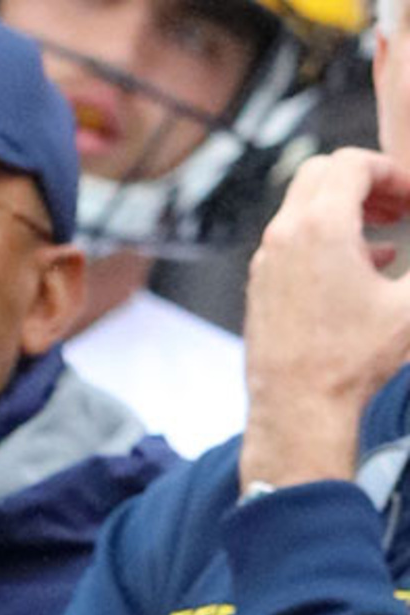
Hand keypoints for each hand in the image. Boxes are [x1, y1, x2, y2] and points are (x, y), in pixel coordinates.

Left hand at [239, 147, 409, 491]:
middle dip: (365, 181)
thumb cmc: (354, 361)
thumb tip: (407, 254)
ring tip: (389, 233)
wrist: (299, 411)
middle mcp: (282, 238)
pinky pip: (292, 242)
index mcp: (319, 228)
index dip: (390, 170)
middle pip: (320, 175)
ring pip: (302, 209)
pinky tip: (366, 265)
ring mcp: (266, 262)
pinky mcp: (260, 287)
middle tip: (401, 207)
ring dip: (346, 210)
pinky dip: (326, 238)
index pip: (350, 163)